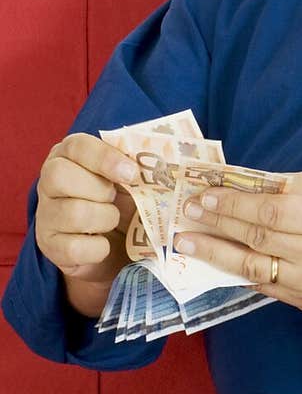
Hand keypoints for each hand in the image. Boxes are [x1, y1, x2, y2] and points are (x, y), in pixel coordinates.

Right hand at [35, 132, 138, 282]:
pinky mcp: (50, 246)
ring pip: (72, 212)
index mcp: (70, 155)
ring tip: (112, 220)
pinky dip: (98, 248)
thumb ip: (141, 166)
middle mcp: (49, 182)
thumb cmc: (125, 202)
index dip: (105, 157)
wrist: (117, 248)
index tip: (132, 173)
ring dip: (105, 218)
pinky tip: (104, 242)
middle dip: (99, 189)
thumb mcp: (133, 180)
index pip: (76, 145)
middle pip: (60, 174)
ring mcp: (46, 215)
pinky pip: (74, 247)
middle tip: (114, 198)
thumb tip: (163, 165)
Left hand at [175, 171, 301, 310]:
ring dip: (216, 255)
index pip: (269, 213)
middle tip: (186, 216)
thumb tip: (244, 184)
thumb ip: (289, 186)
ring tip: (188, 245)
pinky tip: (218, 260)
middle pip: (257, 239)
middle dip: (217, 226)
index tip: (204, 197)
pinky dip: (240, 272)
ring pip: (254, 269)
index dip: (233, 205)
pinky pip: (266, 286)